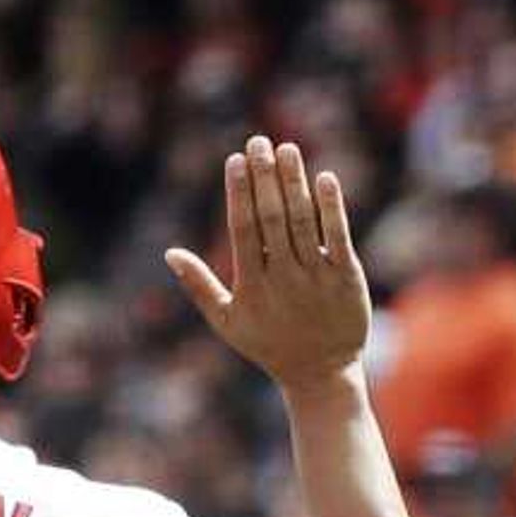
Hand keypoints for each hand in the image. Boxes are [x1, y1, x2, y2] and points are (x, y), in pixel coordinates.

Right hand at [163, 138, 374, 390]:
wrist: (320, 374)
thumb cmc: (269, 345)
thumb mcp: (228, 322)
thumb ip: (200, 286)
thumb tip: (169, 253)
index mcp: (252, 286)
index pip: (243, 230)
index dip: (239, 193)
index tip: (235, 160)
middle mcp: (283, 279)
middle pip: (271, 219)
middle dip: (264, 177)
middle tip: (259, 141)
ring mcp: (316, 278)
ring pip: (302, 222)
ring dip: (294, 183)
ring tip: (286, 149)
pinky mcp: (346, 279)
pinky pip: (338, 238)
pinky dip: (331, 208)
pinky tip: (324, 178)